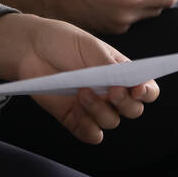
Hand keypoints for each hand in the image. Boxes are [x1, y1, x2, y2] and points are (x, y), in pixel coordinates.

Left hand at [0, 13, 157, 144]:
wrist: (30, 49)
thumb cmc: (62, 42)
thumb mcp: (89, 47)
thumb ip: (109, 65)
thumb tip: (127, 81)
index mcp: (121, 73)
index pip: (146, 89)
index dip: (147, 92)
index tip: (138, 89)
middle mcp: (110, 93)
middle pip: (133, 110)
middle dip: (125, 104)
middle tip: (111, 92)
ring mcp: (93, 107)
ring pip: (111, 122)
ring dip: (100, 111)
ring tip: (82, 92)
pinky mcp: (74, 119)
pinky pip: (91, 134)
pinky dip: (88, 128)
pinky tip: (77, 111)